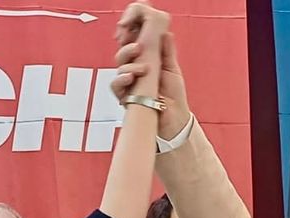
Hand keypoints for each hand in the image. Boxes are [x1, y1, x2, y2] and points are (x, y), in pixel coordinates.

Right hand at [113, 4, 189, 137]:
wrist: (173, 118)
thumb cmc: (173, 96)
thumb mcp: (171, 68)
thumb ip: (166, 50)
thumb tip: (165, 33)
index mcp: (146, 59)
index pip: (133, 40)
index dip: (131, 32)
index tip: (133, 26)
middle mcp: (135, 68)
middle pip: (124, 49)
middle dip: (128, 43)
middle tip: (138, 45)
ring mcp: (129, 81)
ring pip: (120, 64)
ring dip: (130, 61)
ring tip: (144, 67)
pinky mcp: (125, 95)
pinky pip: (116, 84)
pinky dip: (122, 79)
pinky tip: (131, 77)